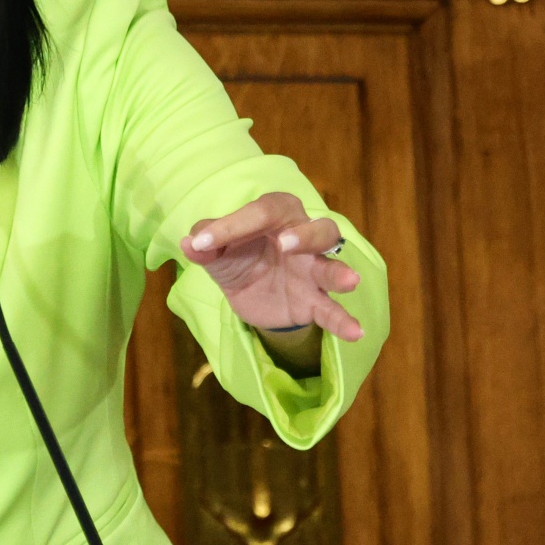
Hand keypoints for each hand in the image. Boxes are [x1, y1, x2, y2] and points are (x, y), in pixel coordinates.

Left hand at [180, 192, 363, 340]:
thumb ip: (204, 247)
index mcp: (275, 216)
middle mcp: (301, 238)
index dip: (232, 225)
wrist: (250, 296)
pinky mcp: (314, 301)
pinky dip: (344, 320)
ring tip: (349, 281)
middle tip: (285, 244)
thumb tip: (188, 243)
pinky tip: (356, 332)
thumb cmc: (238, 258)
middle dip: (305, 235)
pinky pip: (332, 309)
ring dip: (338, 272)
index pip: (261, 213)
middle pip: (317, 229)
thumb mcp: (216, 254)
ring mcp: (312, 270)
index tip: (201, 244)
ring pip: (332, 264)